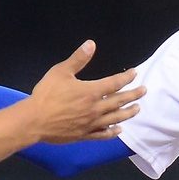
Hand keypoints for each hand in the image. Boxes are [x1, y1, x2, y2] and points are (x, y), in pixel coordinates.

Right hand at [24, 41, 142, 144]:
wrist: (34, 120)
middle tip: (144, 91)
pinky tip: (118, 130)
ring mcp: (91, 123)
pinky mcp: (84, 135)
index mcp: (91, 91)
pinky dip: (112, 132)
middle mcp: (95, 108)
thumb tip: (91, 44)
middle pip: (119, 101)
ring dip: (128, 113)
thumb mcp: (61, 72)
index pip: (115, 83)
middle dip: (133, 95)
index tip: (134, 73)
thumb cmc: (46, 94)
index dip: (126, 77)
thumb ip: (78, 59)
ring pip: (115, 118)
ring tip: (137, 109)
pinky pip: (102, 134)